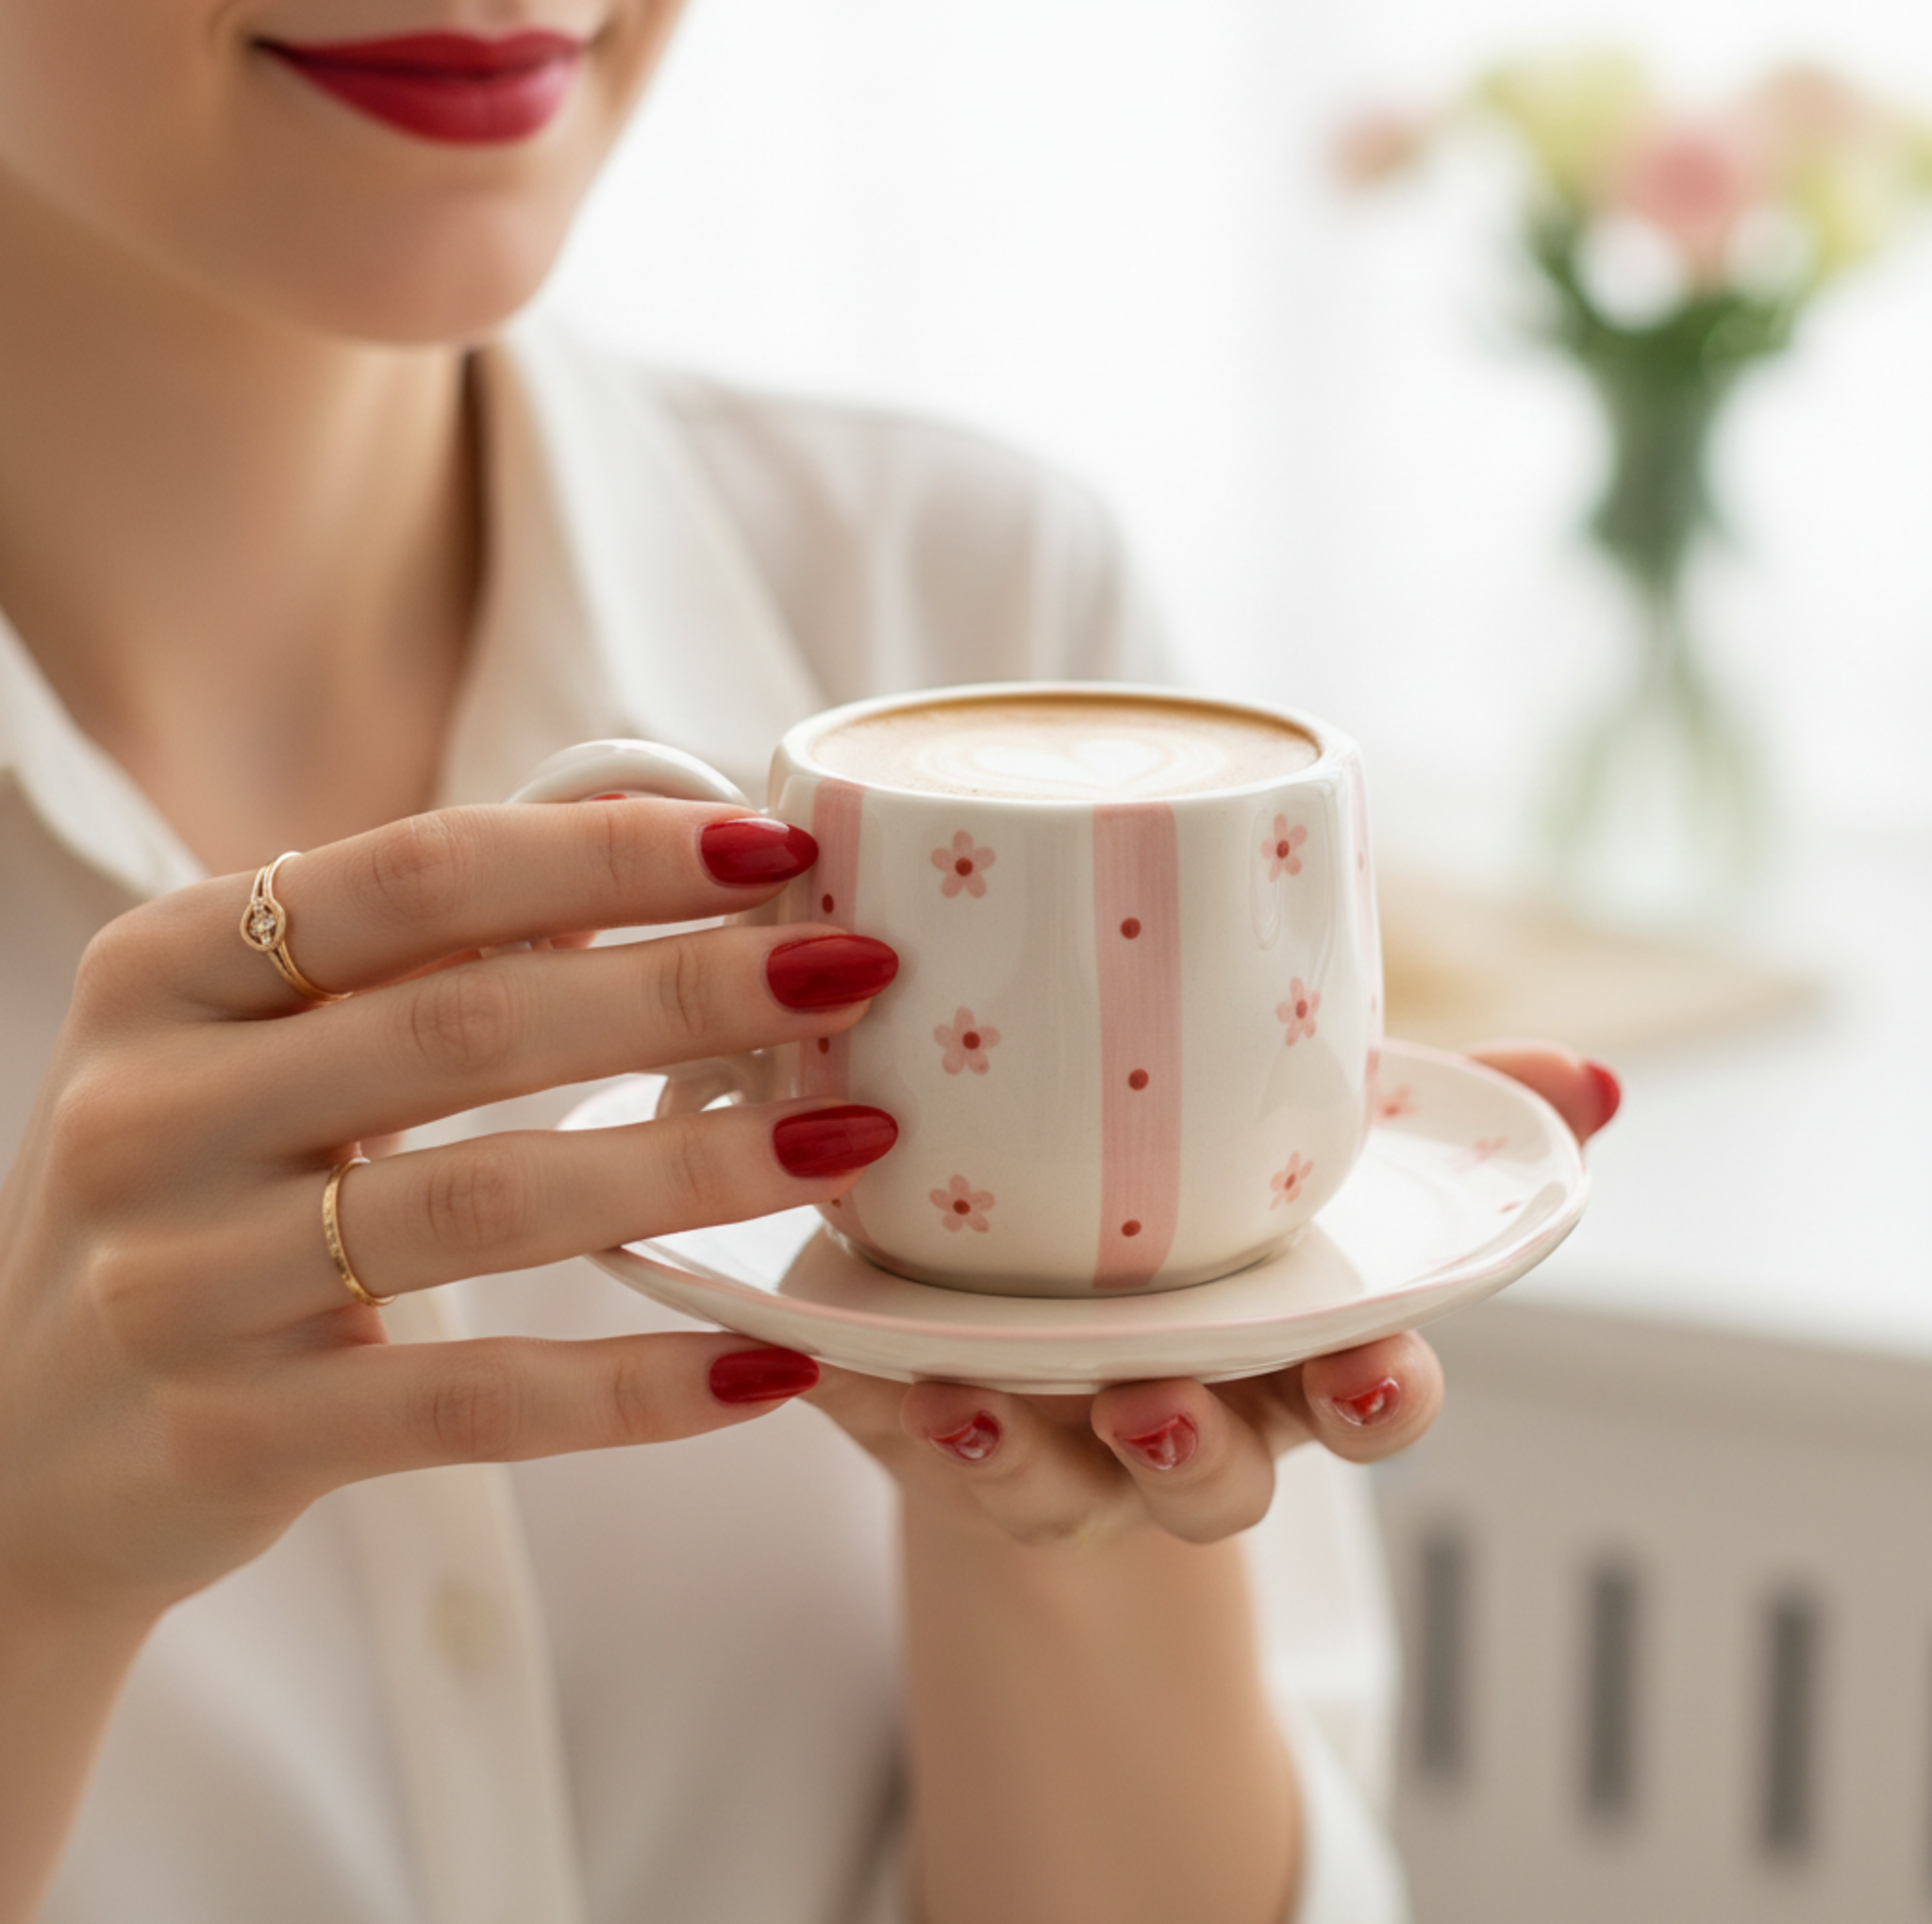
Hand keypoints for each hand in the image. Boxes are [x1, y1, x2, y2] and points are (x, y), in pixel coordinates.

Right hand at [0, 800, 901, 1623]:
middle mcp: (157, 1107)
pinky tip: (764, 1363)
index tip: (779, 850)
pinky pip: (472, 1400)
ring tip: (851, 1143)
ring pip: (483, 1200)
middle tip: (854, 975)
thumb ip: (416, 945)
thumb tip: (642, 843)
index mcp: (173, 966)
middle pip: (468, 1022)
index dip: (613, 854)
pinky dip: (632, 1386)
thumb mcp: (250, 1040)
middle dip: (685, 992)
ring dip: (693, 1164)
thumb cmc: (195, 1195)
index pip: (421, 872)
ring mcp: (183, 1279)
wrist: (18, 1447)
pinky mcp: (234, 1433)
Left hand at [810, 1042, 1619, 1545]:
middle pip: (1220, 1478)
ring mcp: (1058, 1445)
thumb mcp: (1314, 1146)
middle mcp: (1185, 1420)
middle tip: (1155, 1403)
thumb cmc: (1207, 1213)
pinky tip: (837, 1361)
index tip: (1369, 1365)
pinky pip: (901, 1437)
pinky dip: (876, 1408)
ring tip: (969, 1404)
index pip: (1372, 1402)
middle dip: (1198, 1453)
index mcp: (1290, 1357)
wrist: (1064, 1295)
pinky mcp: (932, 1427)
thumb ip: (1445, 1114)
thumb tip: (1590, 1077)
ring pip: (1054, 1485)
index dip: (1382, 1397)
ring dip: (1015, 1455)